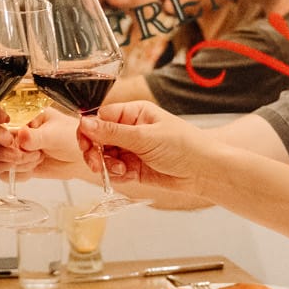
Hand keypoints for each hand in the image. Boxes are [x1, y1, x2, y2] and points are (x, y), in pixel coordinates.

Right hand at [7, 110, 92, 180]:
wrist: (81, 159)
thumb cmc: (73, 139)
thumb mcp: (56, 134)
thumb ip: (37, 136)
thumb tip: (21, 135)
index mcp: (25, 116)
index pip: (3, 125)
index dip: (6, 137)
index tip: (16, 144)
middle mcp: (17, 132)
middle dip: (15, 154)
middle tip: (35, 154)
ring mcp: (17, 148)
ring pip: (2, 161)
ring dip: (19, 165)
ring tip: (38, 159)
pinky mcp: (19, 164)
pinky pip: (8, 173)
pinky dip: (20, 174)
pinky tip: (33, 168)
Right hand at [75, 100, 214, 194]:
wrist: (204, 172)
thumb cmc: (184, 146)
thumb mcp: (145, 137)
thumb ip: (113, 132)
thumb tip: (85, 123)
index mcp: (134, 113)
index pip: (100, 117)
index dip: (89, 131)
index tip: (86, 144)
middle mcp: (130, 129)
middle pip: (98, 139)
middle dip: (94, 152)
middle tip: (96, 164)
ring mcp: (132, 149)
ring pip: (104, 157)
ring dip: (107, 166)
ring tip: (122, 170)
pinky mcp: (134, 168)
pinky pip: (114, 171)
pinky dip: (117, 176)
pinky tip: (130, 175)